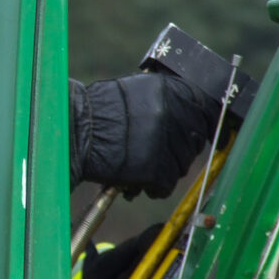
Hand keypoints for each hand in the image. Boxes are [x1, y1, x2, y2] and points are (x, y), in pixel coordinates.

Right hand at [70, 73, 220, 197]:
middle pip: (193, 140)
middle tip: (158, 152)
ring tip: (142, 167)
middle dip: (179, 149)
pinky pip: (166, 184)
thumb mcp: (131, 91)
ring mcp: (164, 141)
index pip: (204, 107)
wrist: (72, 134)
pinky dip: (154, 187)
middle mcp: (170, 114)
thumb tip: (187, 110)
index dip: (205, 123)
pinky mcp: (155, 168)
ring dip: (165, 169)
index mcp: (166, 91)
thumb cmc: (95, 113)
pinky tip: (138, 182)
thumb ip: (161, 99)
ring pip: (180, 164)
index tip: (206, 131)